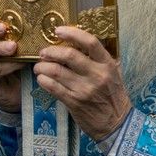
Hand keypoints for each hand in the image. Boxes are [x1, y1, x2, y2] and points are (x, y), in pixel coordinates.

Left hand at [33, 26, 129, 140]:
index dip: (72, 33)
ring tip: (38, 67)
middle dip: (51, 51)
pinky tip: (41, 79)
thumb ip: (99, 60)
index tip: (58, 30)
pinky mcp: (74, 102)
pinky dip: (44, 81)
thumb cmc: (114, 97)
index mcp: (107, 64)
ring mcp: (84, 89)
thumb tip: (77, 44)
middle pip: (69, 55)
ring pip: (57, 71)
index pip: (90, 42)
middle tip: (43, 52)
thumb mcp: (113, 74)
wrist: (117, 124)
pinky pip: (53, 88)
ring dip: (42, 67)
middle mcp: (97, 75)